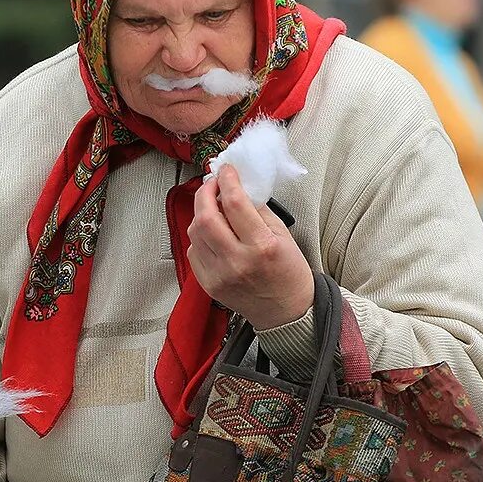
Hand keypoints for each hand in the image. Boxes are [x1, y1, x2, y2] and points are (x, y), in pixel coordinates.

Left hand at [187, 163, 314, 330]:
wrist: (286, 311)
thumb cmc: (288, 273)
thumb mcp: (283, 235)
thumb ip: (257, 210)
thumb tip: (236, 188)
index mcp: (261, 246)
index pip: (234, 203)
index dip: (227, 180)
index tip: (226, 171)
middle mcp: (237, 261)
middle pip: (205, 216)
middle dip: (205, 193)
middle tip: (212, 184)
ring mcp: (220, 275)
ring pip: (195, 233)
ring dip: (200, 213)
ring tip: (212, 207)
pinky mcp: (209, 285)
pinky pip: (194, 251)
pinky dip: (200, 237)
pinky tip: (212, 234)